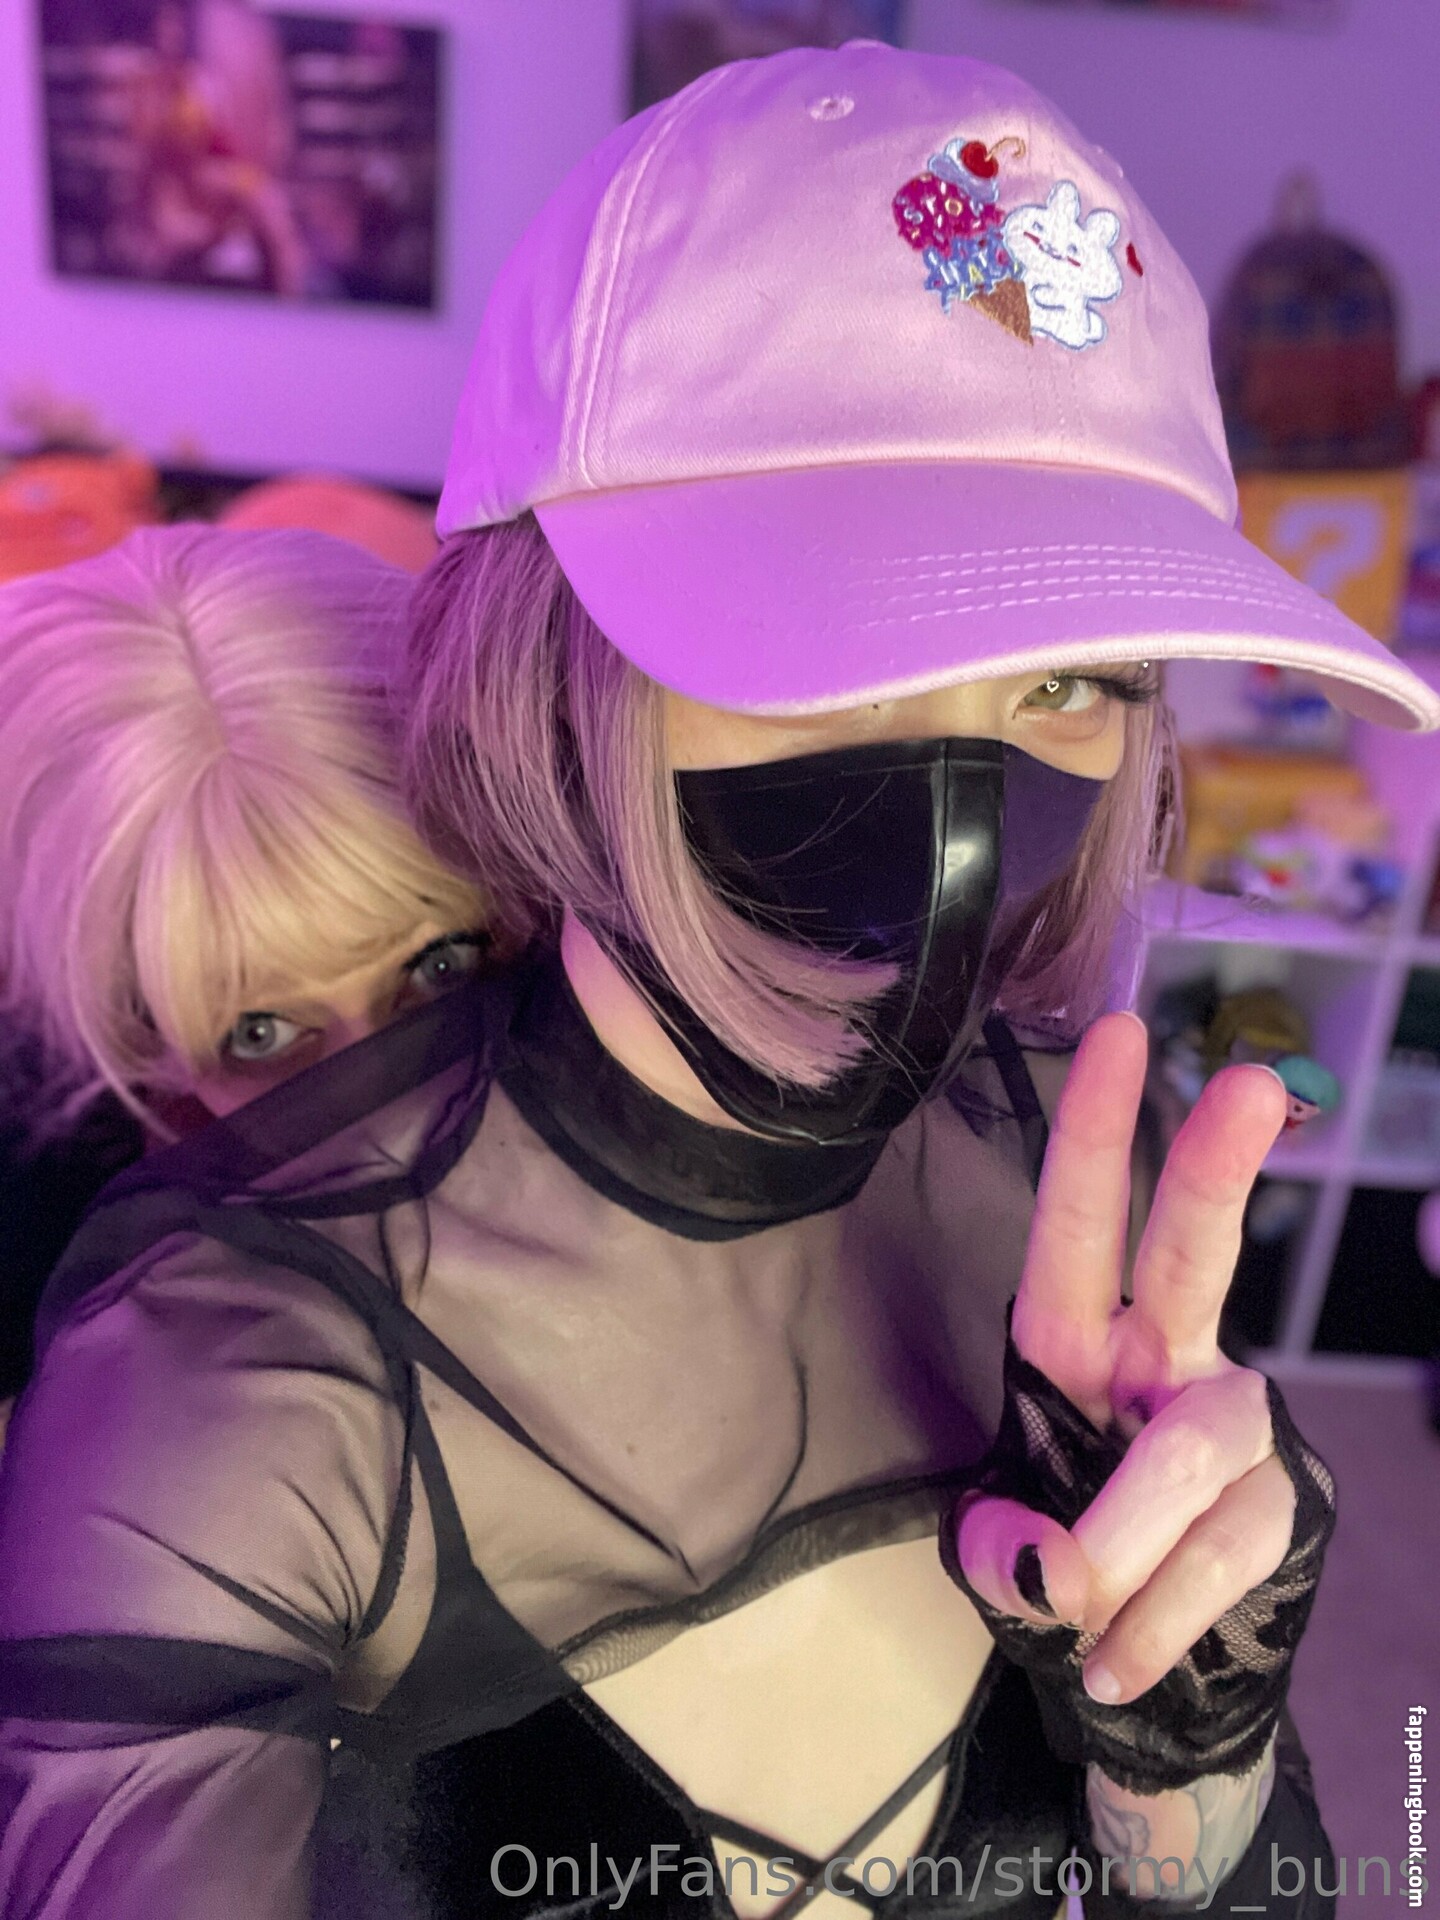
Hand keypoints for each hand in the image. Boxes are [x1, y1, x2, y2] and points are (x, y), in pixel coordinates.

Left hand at [945, 1012, 1334, 1791]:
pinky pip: (1221, 1558)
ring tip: (1076, 1621)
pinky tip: (1113, 1667)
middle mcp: (1164, 1360)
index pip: (1080, 1224)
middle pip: (1193, 1255)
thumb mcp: (995, 1558)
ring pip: (1193, 1452)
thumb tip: (1047, 1568)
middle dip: (1214, 1170)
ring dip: (1124, 1540)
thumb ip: (1000, 1553)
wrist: (1145, 1669)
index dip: (1097, 1130)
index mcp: (1075, 1341)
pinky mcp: (1282, 1508)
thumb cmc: (1061, 1563)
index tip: (1120, 1030)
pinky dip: (1154, 1623)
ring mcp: (1234, 1431)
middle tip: (1254, 1084)